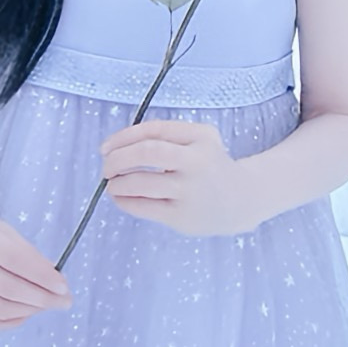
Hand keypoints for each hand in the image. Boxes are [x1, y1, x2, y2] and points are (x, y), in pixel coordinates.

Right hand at [0, 203, 72, 333]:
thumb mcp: (3, 229)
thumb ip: (27, 253)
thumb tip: (55, 281)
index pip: (15, 260)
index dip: (42, 276)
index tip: (64, 286)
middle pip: (8, 289)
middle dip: (42, 298)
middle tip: (64, 301)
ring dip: (30, 311)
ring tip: (47, 305)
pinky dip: (9, 323)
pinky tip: (25, 314)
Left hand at [100, 119, 258, 236]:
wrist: (241, 200)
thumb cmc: (209, 165)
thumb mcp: (200, 140)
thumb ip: (167, 137)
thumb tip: (116, 147)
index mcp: (200, 137)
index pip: (153, 130)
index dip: (123, 137)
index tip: (106, 147)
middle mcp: (197, 161)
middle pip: (147, 153)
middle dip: (118, 158)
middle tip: (106, 166)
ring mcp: (190, 190)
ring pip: (141, 182)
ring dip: (117, 182)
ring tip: (111, 184)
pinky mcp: (182, 216)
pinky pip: (144, 207)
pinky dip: (125, 201)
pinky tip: (120, 198)